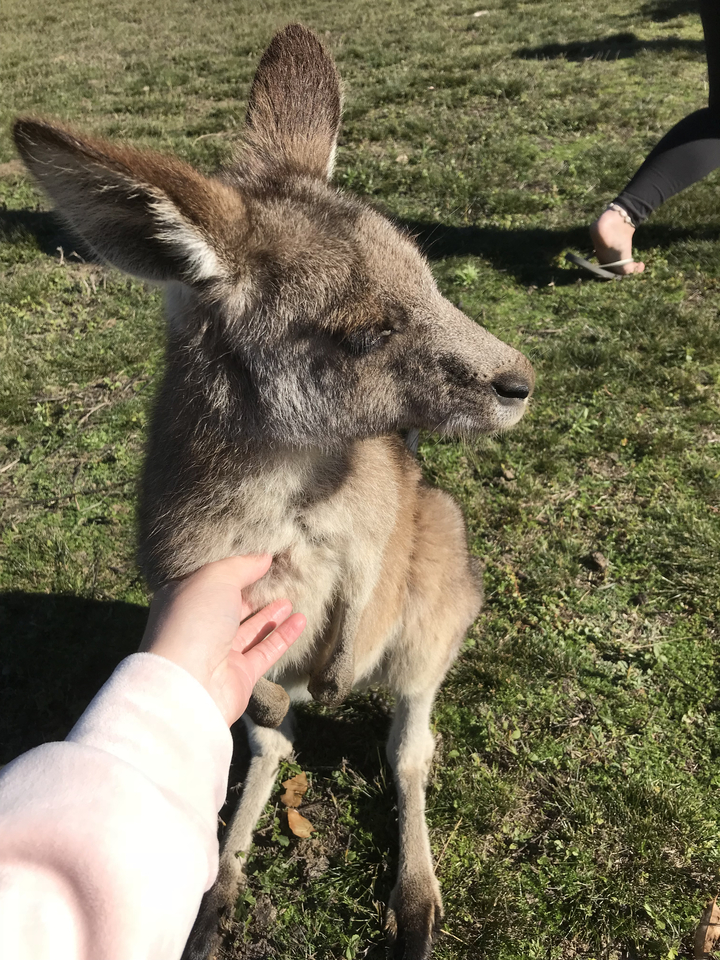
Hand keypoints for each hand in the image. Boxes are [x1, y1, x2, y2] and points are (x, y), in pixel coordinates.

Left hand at [139, 555, 304, 725]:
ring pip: (249, 630)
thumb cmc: (194, 622)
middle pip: (229, 607)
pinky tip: (301, 620)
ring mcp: (219, 653)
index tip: (256, 560)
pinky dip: (284, 635)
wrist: (188, 685)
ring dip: (270, 614)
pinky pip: (266, 650)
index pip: (208, 581)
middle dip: (251, 594)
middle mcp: (199, 627)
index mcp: (183, 601)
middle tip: (277, 580)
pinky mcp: (240, 674)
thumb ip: (242, 566)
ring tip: (290, 599)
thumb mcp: (215, 579)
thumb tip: (264, 558)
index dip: (231, 570)